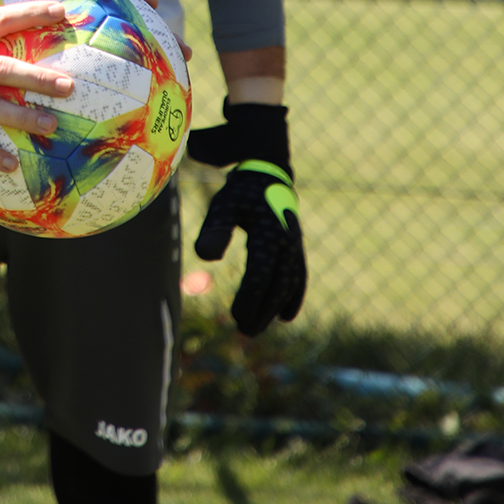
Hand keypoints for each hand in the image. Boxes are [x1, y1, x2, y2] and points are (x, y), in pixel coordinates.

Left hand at [186, 100, 305, 335]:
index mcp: (270, 233)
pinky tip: (286, 316)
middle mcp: (288, 243)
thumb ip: (215, 229)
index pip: (261, 274)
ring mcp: (295, 246)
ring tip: (257, 328)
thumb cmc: (240, 191)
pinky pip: (299, 276)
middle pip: (278, 286)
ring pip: (290, 285)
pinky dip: (294, 296)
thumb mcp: (223, 205)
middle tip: (243, 331)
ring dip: (275, 309)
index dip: (250, 298)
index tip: (235, 316)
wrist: (268, 172)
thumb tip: (205, 257)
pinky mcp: (296, 249)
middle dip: (262, 311)